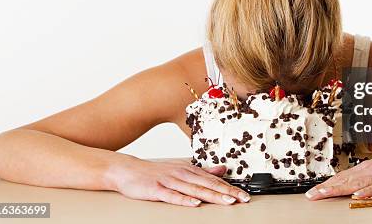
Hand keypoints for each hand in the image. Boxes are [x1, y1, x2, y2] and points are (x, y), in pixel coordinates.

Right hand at [105, 156, 249, 206]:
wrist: (127, 170)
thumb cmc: (155, 171)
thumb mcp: (181, 168)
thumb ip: (202, 171)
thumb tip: (223, 170)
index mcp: (188, 170)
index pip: (213, 179)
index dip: (230, 187)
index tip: (244, 194)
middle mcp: (181, 174)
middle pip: (207, 184)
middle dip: (226, 192)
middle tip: (242, 198)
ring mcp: (169, 181)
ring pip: (194, 189)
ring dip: (211, 195)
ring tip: (226, 201)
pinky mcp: (156, 189)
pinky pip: (172, 196)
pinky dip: (184, 200)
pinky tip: (195, 204)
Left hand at [305, 153, 371, 199]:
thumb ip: (368, 179)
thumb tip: (352, 187)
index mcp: (368, 167)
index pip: (343, 177)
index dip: (327, 184)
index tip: (314, 191)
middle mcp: (371, 168)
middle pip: (344, 179)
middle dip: (326, 188)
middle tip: (312, 195)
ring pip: (356, 183)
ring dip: (339, 189)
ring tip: (325, 194)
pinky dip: (366, 191)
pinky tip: (356, 195)